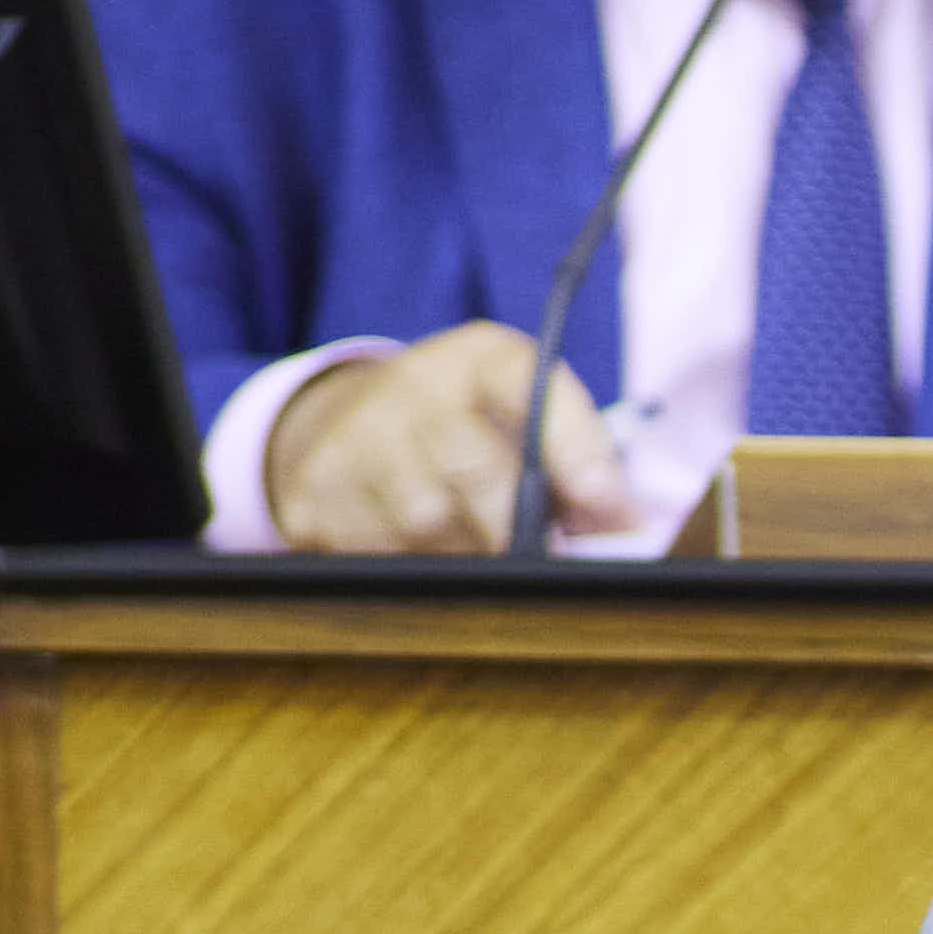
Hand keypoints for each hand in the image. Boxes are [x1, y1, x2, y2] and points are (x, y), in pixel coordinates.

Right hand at [264, 321, 636, 553]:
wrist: (351, 422)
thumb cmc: (469, 427)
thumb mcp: (525, 415)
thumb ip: (582, 460)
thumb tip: (622, 527)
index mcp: (477, 360)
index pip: (527, 384)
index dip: (572, 445)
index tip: (608, 505)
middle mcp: (407, 389)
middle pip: (471, 469)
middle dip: (516, 528)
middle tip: (540, 560)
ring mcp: (350, 440)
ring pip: (423, 527)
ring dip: (463, 558)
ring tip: (474, 552)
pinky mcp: (310, 494)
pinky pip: (372, 558)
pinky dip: (406, 572)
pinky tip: (415, 555)